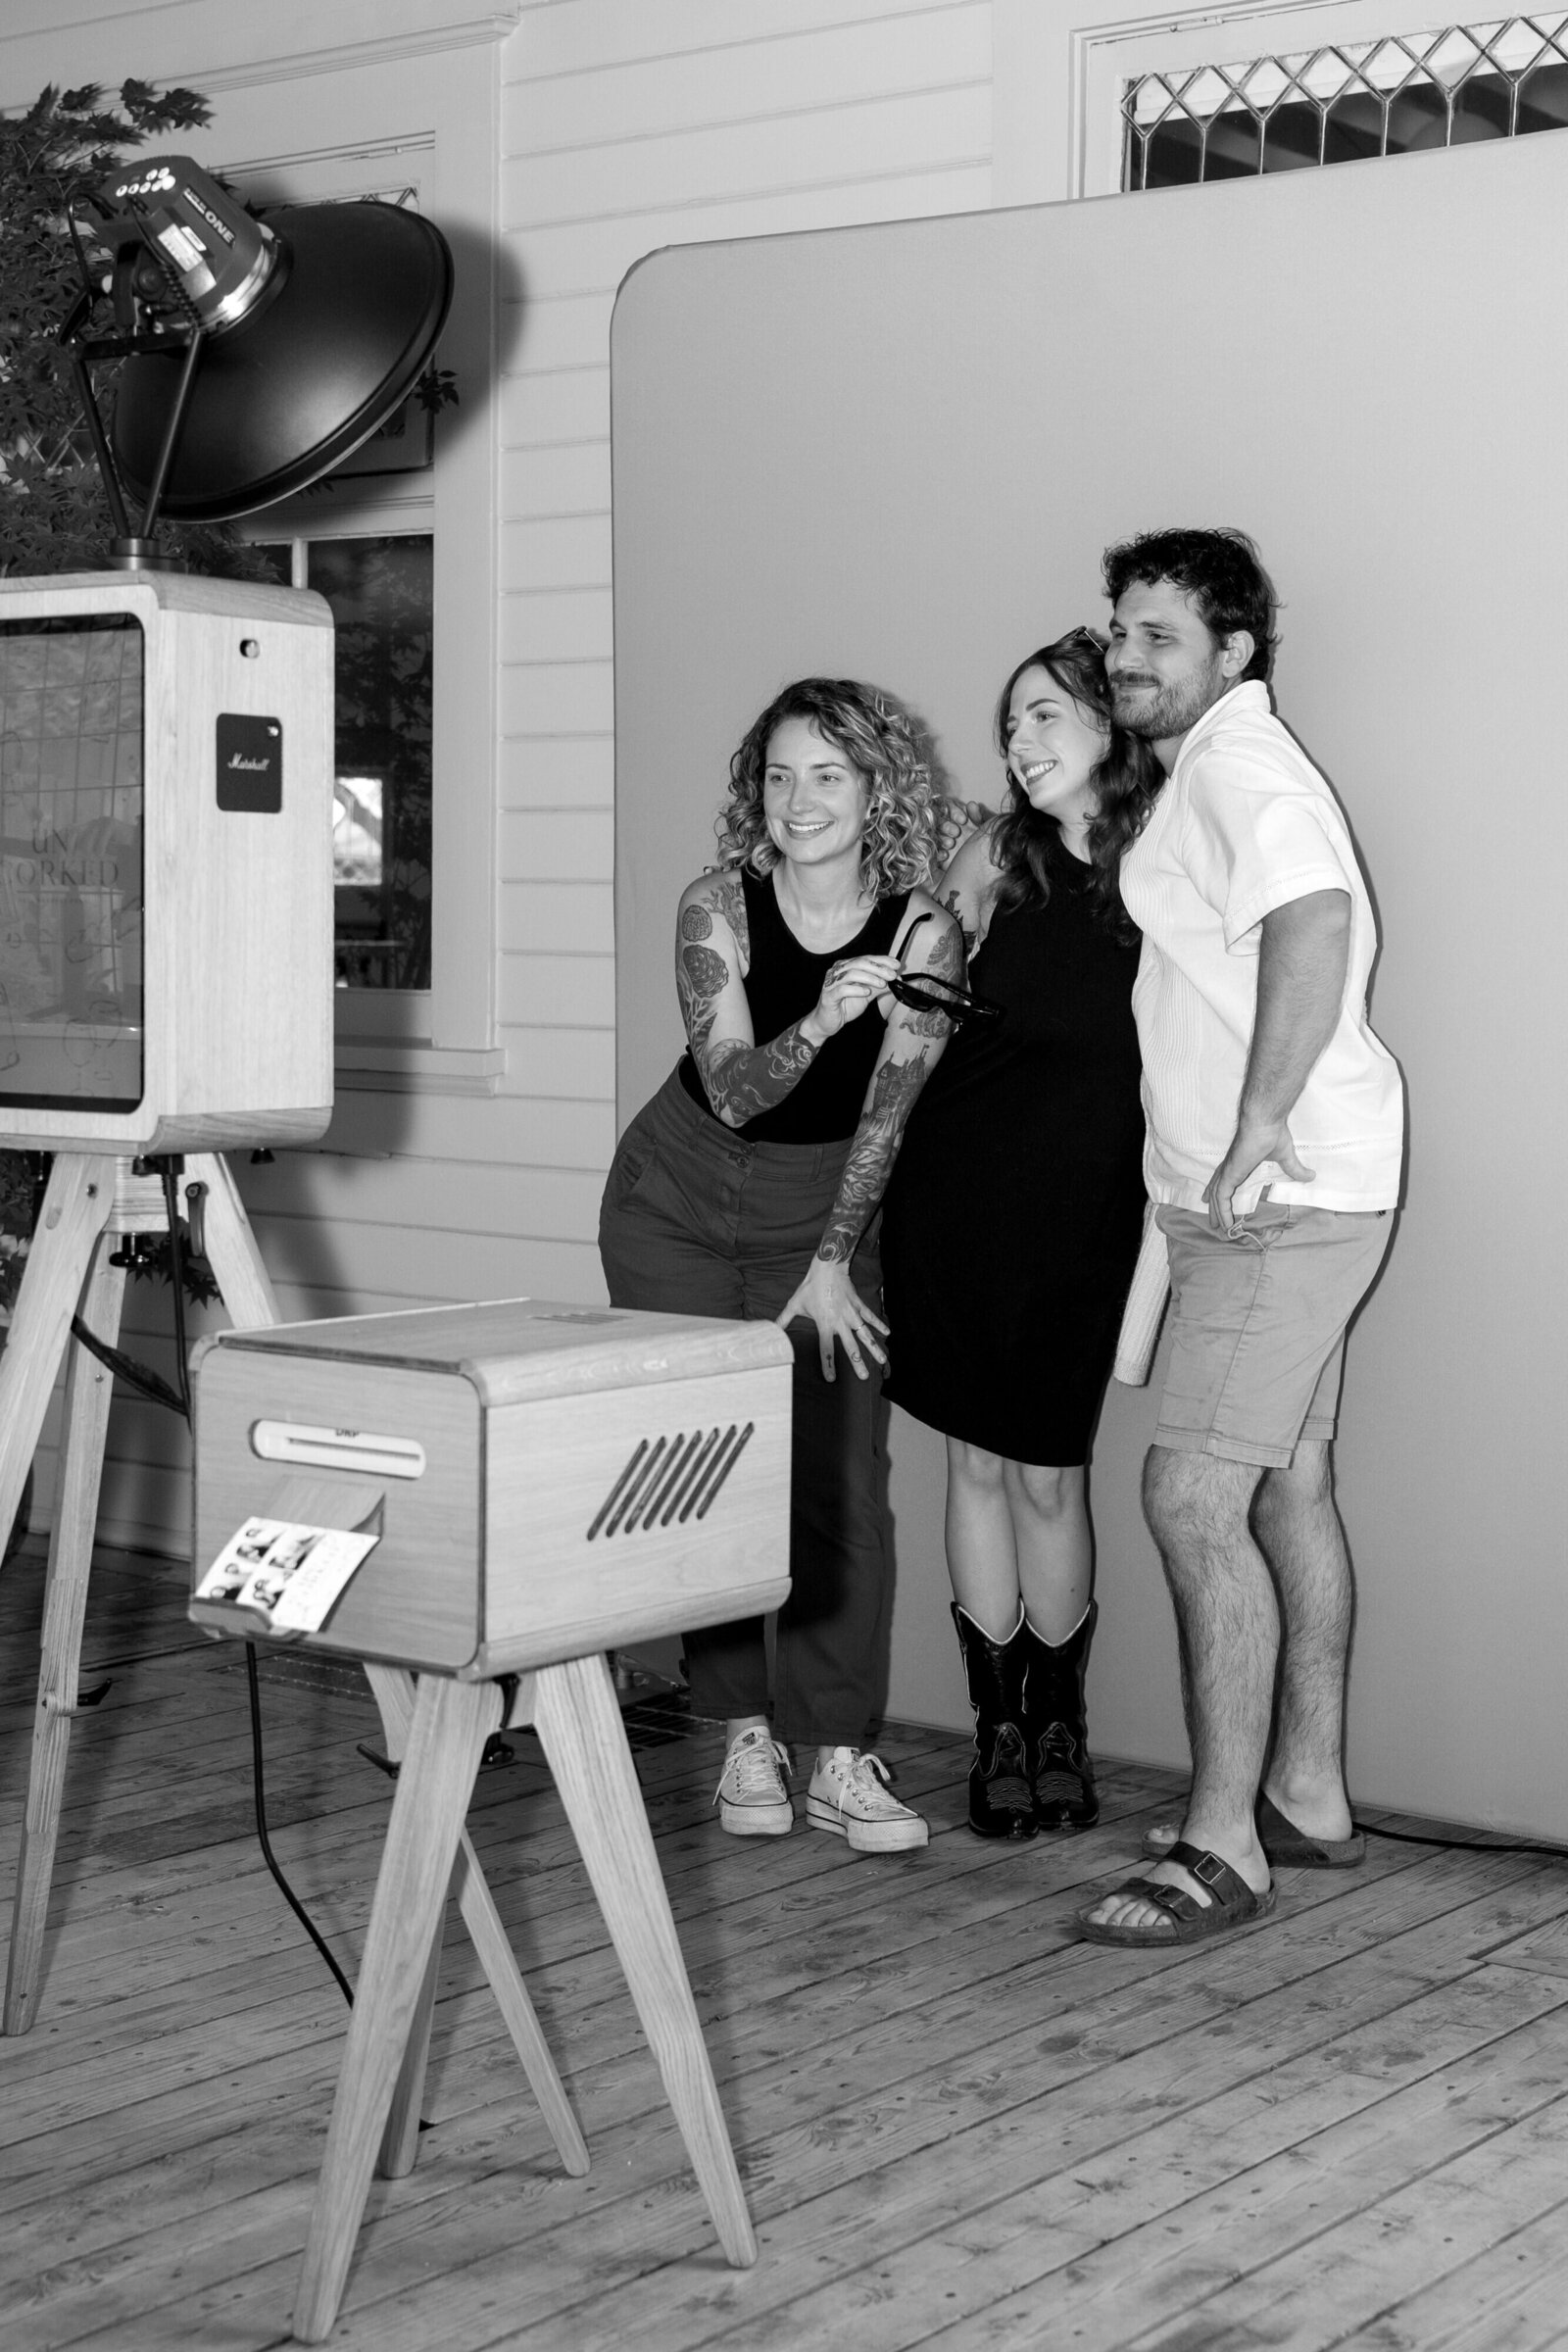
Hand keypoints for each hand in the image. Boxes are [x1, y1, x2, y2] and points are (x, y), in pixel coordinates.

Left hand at [774, 1255, 888, 1380]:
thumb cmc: (809, 1287)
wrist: (827, 1267)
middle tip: (864, 1377)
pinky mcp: (859, 1305)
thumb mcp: (794, 1304)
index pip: (826, 1349)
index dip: (828, 1365)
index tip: (831, 1379)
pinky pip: (871, 1317)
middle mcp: (840, 1321)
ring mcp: (852, 1314)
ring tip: (882, 1361)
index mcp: (825, 1324)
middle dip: (858, 1363)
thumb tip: (770, 1329)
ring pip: (865, 1334)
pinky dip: (879, 1324)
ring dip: (874, 1348)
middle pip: (851, 1347)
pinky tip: (887, 1334)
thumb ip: (783, 1319)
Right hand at [805, 954, 901, 1043]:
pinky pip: (842, 989)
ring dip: (869, 978)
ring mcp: (831, 983)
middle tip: (892, 975)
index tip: (896, 965)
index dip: (882, 960)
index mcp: (846, 967)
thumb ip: (879, 986)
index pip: (865, 958)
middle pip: (859, 963)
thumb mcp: (866, 994)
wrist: (827, 1022)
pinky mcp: (828, 996)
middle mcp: (837, 971)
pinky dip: (856, 989)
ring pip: (851, 974)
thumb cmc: (844, 1006)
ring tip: (882, 984)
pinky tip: (866, 992)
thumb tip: (896, 979)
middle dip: (878, 968)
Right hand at [934, 795, 994, 864]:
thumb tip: (971, 804)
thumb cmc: (983, 841)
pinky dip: (938, 853)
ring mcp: (940, 840)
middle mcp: (946, 826)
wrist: (985, 862)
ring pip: (934, 836)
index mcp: (955, 816)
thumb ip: (978, 816)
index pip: (948, 807)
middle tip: (956, 832)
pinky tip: (945, 855)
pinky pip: (933, 852)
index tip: (963, 820)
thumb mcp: (984, 827)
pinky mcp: (937, 854)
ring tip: (950, 844)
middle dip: (946, 826)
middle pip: (939, 821)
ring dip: (941, 839)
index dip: (954, 812)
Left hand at [1204, 1122, 1315, 1232]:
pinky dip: (1222, 1212)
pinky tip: (1225, 1224)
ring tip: (1218, 1227)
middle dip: (1215, 1205)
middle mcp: (1231, 1166)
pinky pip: (1222, 1198)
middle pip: (1217, 1189)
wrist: (1265, 1121)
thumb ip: (1295, 1169)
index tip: (1218, 1200)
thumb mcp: (1286, 1156)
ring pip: (1217, 1196)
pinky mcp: (1229, 1174)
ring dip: (1217, 1212)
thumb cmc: (1272, 1133)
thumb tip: (1311, 1176)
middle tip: (1214, 1220)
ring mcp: (1228, 1171)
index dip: (1222, 1190)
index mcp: (1241, 1161)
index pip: (1227, 1178)